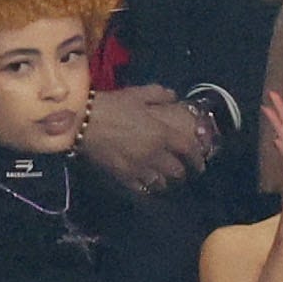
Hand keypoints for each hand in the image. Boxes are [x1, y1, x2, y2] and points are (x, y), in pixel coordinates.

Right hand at [79, 84, 199, 193]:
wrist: (82, 121)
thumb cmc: (112, 105)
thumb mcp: (138, 94)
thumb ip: (160, 95)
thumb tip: (174, 97)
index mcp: (162, 133)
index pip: (189, 149)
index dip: (197, 158)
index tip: (200, 164)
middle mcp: (154, 154)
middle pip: (176, 171)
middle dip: (181, 172)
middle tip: (181, 170)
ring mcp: (138, 167)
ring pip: (159, 182)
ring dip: (164, 181)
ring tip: (163, 179)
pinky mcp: (121, 176)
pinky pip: (140, 188)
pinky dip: (145, 187)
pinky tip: (145, 184)